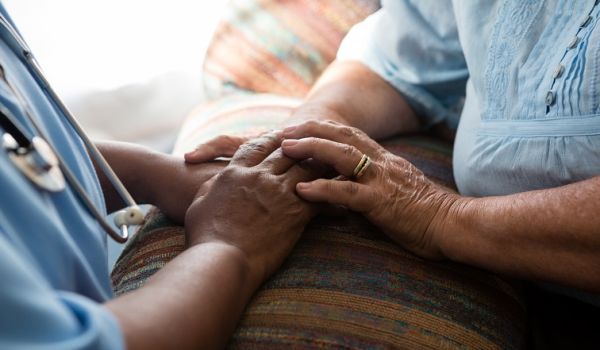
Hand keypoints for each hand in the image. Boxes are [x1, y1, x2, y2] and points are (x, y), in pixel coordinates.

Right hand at [184, 132, 323, 283]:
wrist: (220, 259)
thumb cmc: (204, 236)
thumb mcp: (200, 203)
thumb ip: (212, 186)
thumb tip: (218, 180)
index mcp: (235, 171)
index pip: (257, 145)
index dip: (271, 138)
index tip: (282, 137)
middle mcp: (259, 176)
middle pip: (286, 152)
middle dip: (302, 146)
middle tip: (317, 144)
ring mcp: (278, 192)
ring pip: (306, 169)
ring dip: (321, 166)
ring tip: (335, 165)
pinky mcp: (294, 212)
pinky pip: (319, 198)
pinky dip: (331, 197)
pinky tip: (340, 201)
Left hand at [280, 120, 460, 258]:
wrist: (452, 224)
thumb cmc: (424, 212)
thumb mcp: (396, 187)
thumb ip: (374, 180)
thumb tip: (349, 182)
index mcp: (383, 159)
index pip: (348, 135)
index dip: (321, 128)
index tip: (298, 128)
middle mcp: (381, 163)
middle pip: (341, 136)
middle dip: (309, 130)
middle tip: (282, 132)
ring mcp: (381, 180)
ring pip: (342, 156)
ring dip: (311, 149)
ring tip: (286, 149)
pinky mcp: (381, 202)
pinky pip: (347, 193)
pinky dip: (323, 189)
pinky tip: (302, 190)